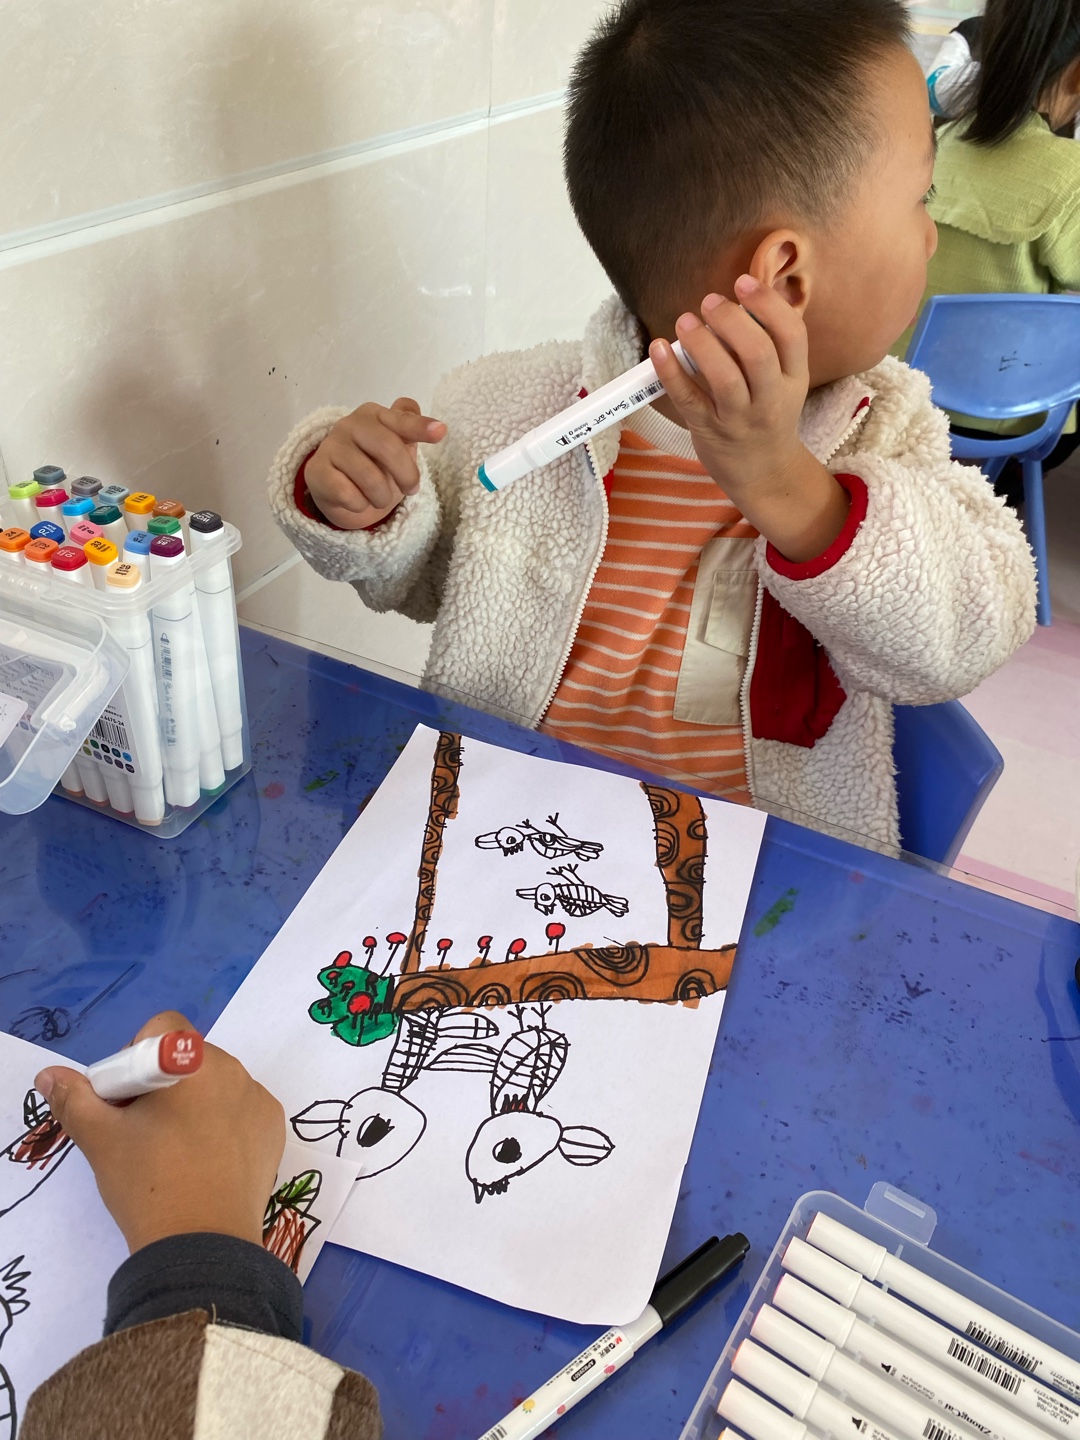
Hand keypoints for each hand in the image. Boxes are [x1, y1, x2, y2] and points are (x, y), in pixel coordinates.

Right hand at [34, 1012, 284, 1253]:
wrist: (202, 1246)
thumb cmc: (147, 1184)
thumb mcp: (100, 1141)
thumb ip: (74, 1099)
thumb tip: (51, 1074)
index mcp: (188, 1061)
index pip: (162, 1028)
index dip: (137, 1058)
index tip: (128, 1101)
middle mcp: (232, 1068)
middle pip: (189, 1057)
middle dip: (164, 1084)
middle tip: (145, 1133)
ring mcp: (258, 1097)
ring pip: (217, 1083)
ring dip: (195, 1102)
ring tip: (176, 1153)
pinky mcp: (274, 1125)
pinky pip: (242, 1108)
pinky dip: (225, 1123)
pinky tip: (209, 1161)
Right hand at [306, 397, 445, 529]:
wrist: (338, 489)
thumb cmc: (374, 463)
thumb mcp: (397, 446)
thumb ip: (412, 431)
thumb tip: (438, 426)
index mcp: (373, 415)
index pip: (399, 419)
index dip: (419, 427)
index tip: (440, 432)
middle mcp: (349, 424)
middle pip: (388, 447)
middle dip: (406, 474)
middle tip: (412, 490)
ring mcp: (330, 446)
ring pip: (369, 477)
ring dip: (382, 496)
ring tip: (381, 498)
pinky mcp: (316, 471)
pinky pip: (348, 495)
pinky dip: (360, 505)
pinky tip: (357, 501)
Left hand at [650, 279, 849, 562]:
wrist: (765, 473)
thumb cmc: (767, 415)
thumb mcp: (784, 381)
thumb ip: (769, 343)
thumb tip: (743, 294)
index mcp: (794, 378)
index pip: (791, 335)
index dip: (768, 304)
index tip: (744, 282)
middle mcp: (770, 399)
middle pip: (758, 353)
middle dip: (731, 320)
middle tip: (710, 302)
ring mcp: (739, 418)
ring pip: (724, 378)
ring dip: (701, 343)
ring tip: (685, 322)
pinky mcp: (709, 431)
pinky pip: (688, 400)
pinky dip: (670, 372)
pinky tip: (657, 348)